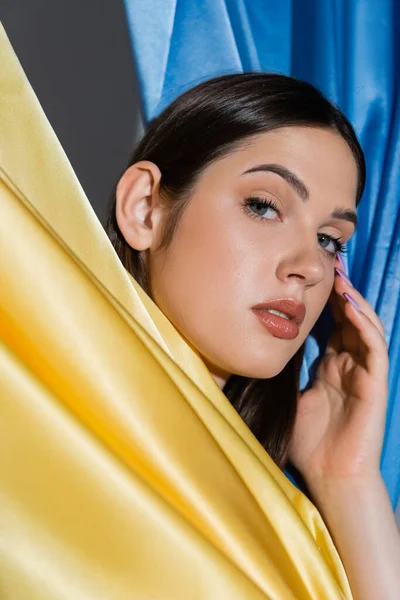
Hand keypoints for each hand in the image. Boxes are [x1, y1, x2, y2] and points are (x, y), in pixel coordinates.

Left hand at [288, 256, 388, 496]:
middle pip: (350, 321)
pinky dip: (365, 324)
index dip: (326, 304)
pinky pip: (374, 347)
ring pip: (365, 327)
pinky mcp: (375, 383)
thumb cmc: (311, 443)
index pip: (333, 327)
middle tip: (330, 269)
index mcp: (331, 368)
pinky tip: (351, 306)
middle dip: (341, 294)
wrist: (331, 476)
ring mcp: (364, 373)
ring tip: (341, 280)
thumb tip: (260, 353)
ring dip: (355, 302)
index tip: (312, 282)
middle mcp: (349, 366)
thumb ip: (287, 374)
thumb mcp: (291, 399)